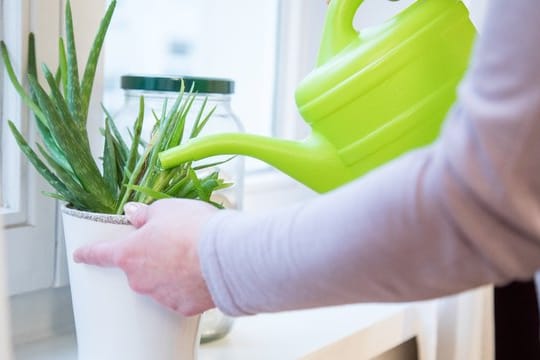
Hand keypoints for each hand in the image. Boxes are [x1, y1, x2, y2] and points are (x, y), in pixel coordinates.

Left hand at [73, 199, 218, 315]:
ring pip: (159, 282)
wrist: (226, 256)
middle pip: (136, 268)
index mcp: (129, 253)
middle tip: (172, 242)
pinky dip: (186, 285)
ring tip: (192, 255)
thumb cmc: (194, 229)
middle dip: (150, 256)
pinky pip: (179, 294)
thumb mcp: (167, 209)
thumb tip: (134, 214)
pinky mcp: (182, 306)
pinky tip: (200, 271)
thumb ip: (146, 214)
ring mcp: (160, 296)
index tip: (80, 255)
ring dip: (169, 270)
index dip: (88, 253)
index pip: (100, 253)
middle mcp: (140, 279)